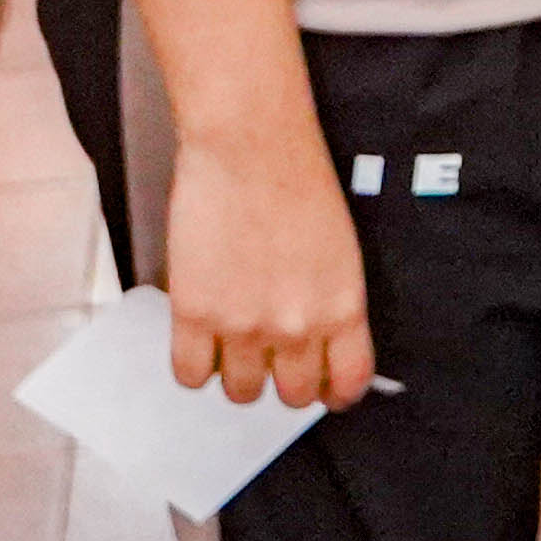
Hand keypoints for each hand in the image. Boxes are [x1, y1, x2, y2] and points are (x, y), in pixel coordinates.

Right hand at [160, 109, 373, 406]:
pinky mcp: (196, 313)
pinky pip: (191, 375)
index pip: (348, 383)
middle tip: (272, 358)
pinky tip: (200, 341)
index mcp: (342, 308)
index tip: (327, 390)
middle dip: (284, 380)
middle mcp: (297, 326)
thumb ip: (331, 301)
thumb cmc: (295, 179)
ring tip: (233, 344)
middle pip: (293, 395)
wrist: (250, 145)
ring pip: (242, 392)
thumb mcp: (339, 250)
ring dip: (238, 374)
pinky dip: (195, 366)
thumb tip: (320, 337)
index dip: (336, 393)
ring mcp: (244, 325)